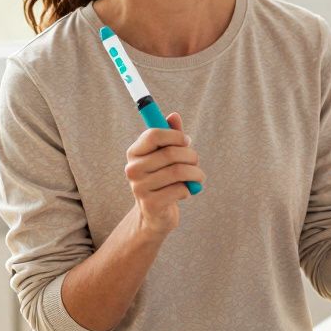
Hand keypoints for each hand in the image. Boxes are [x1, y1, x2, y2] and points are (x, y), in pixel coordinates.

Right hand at [124, 112, 204, 238]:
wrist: (155, 215)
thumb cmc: (163, 179)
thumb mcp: (166, 155)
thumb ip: (171, 135)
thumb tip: (174, 116)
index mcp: (134, 153)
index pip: (154, 134)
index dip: (175, 135)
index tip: (186, 141)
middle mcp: (132, 169)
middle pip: (171, 153)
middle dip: (191, 156)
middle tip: (196, 162)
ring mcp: (139, 187)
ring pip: (178, 171)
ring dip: (196, 173)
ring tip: (198, 177)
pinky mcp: (151, 204)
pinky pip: (180, 189)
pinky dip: (189, 189)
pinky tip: (185, 192)